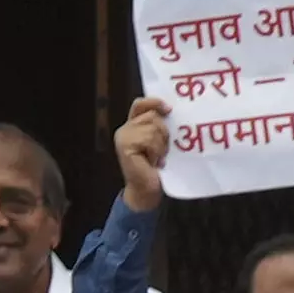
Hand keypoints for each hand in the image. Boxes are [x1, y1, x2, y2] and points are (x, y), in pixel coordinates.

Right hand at [114, 93, 170, 207]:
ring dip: (160, 145)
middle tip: (161, 150)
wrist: (147, 190)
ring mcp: (123, 137)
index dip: (154, 102)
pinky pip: (148, 139)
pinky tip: (152, 162)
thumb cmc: (156, 168)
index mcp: (133, 125)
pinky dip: (155, 151)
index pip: (141, 104)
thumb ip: (159, 126)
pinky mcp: (125, 146)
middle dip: (163, 132)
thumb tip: (170, 111)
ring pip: (153, 128)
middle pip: (152, 116)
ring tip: (156, 158)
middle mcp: (125, 129)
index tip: (169, 110)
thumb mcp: (160, 142)